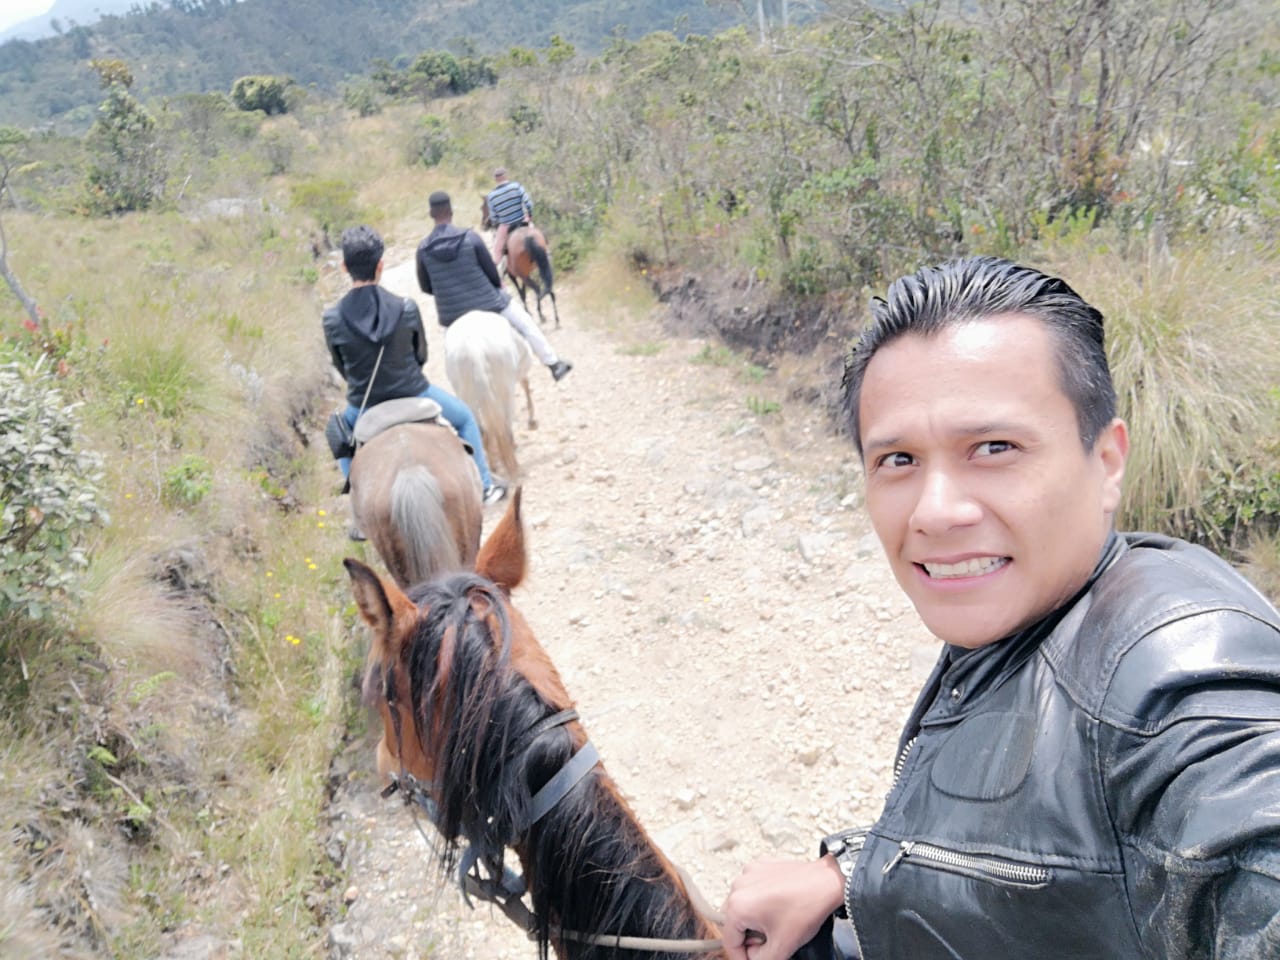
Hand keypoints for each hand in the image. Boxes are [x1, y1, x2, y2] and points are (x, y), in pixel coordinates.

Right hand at [720, 857, 844, 959]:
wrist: (827, 882)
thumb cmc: (806, 909)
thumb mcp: (782, 947)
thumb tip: (752, 958)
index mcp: (737, 906)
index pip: (730, 942)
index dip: (742, 957)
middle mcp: (738, 886)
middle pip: (735, 923)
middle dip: (749, 937)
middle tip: (770, 942)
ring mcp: (748, 873)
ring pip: (743, 906)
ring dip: (754, 919)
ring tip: (776, 924)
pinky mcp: (760, 865)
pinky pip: (752, 890)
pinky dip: (761, 901)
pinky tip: (778, 906)